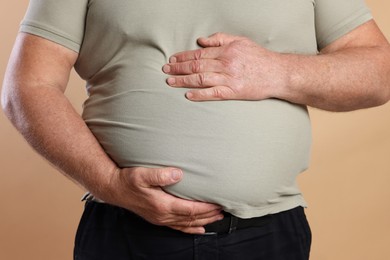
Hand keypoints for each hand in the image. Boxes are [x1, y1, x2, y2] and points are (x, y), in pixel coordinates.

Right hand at [104, 166, 222, 233]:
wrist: (114, 188)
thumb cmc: (128, 180)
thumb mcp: (142, 174)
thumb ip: (161, 174)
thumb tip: (178, 174)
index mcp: (162, 205)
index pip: (190, 209)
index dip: (206, 208)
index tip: (218, 204)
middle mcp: (163, 215)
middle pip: (191, 218)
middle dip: (209, 215)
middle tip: (223, 211)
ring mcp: (160, 218)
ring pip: (187, 224)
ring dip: (203, 222)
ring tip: (216, 219)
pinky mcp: (157, 217)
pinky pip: (178, 226)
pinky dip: (190, 229)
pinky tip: (198, 229)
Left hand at [162, 32, 287, 100]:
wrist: (278, 73)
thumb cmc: (259, 57)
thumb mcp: (241, 41)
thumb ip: (220, 39)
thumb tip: (201, 40)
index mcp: (227, 50)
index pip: (199, 53)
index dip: (183, 56)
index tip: (172, 60)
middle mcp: (226, 63)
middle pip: (197, 65)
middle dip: (178, 68)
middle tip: (165, 71)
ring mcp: (229, 78)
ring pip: (201, 78)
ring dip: (183, 80)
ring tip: (170, 82)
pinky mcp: (234, 92)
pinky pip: (213, 93)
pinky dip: (199, 95)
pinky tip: (188, 95)